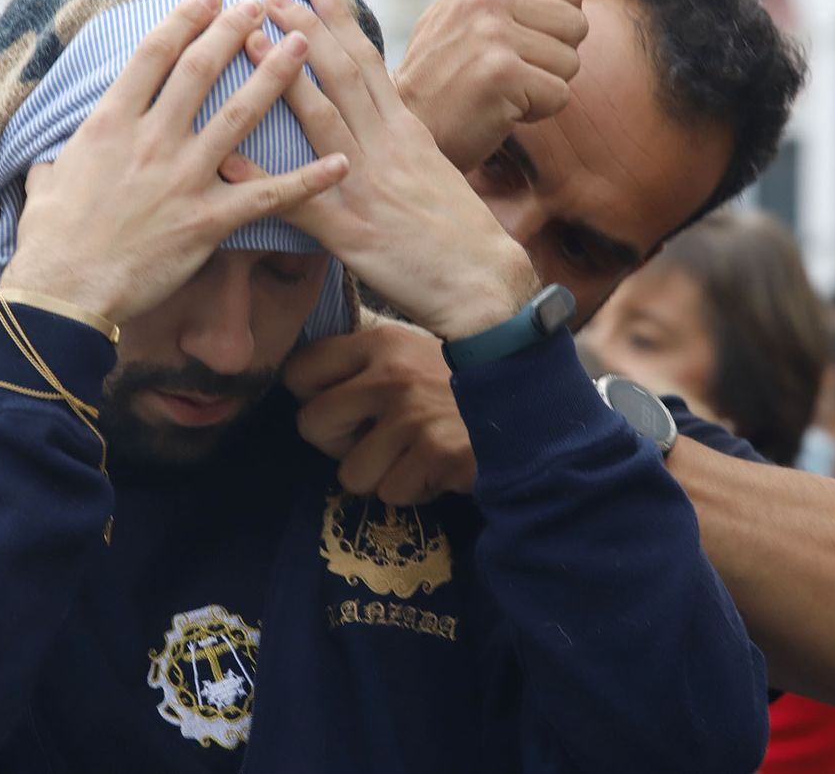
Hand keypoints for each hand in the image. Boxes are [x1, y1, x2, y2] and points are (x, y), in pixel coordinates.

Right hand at [3, 0, 348, 324]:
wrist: (64, 293)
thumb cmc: (51, 241)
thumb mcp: (47, 183)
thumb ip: (58, 159)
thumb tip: (50, 157)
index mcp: (110, 123)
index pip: (154, 55)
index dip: (184, 20)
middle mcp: (151, 140)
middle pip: (200, 69)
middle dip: (235, 29)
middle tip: (261, 4)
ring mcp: (183, 177)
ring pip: (240, 114)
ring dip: (275, 76)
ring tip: (302, 46)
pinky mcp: (207, 219)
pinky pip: (267, 194)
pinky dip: (307, 179)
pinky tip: (340, 162)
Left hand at [233, 0, 537, 340]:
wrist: (487, 286)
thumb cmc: (463, 236)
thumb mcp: (436, 170)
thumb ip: (403, 139)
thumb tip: (379, 114)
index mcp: (407, 132)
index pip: (369, 63)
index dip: (338, 21)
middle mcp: (388, 148)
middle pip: (342, 75)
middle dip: (303, 29)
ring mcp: (368, 188)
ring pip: (322, 119)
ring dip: (283, 77)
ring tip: (250, 40)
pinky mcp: (353, 234)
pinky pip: (300, 203)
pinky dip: (262, 182)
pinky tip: (227, 163)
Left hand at [286, 323, 473, 504]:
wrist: (534, 410)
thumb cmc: (464, 384)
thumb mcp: (414, 352)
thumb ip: (366, 364)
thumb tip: (306, 385)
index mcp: (380, 341)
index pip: (299, 371)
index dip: (311, 397)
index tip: (338, 408)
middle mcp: (390, 374)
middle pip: (311, 423)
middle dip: (338, 444)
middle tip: (373, 440)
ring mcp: (412, 416)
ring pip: (349, 473)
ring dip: (380, 475)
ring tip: (413, 455)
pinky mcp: (435, 454)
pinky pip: (390, 493)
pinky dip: (413, 490)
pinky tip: (437, 468)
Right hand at [395, 0, 586, 171]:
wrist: (403, 128)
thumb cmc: (440, 78)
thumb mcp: (467, 19)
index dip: (553, 28)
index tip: (513, 48)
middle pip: (576, 24)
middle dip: (553, 58)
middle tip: (508, 75)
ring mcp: (491, 33)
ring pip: (570, 62)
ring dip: (542, 87)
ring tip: (499, 92)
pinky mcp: (500, 73)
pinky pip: (559, 95)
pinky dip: (536, 112)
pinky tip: (498, 110)